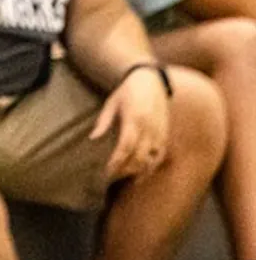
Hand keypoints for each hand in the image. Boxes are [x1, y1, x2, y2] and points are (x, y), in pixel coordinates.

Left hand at [91, 67, 169, 181]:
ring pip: (151, 159)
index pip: (125, 147)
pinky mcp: (165, 134)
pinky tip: (143, 172)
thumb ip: (103, 121)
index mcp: (134, 119)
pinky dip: (152, 165)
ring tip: (127, 178)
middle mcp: (149, 128)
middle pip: (139, 157)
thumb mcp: (111, 103)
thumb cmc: (127, 91)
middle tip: (113, 177)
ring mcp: (159, 132)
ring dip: (139, 171)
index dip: (117, 162)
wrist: (151, 81)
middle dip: (126, 170)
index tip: (107, 171)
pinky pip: (160, 155)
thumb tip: (93, 138)